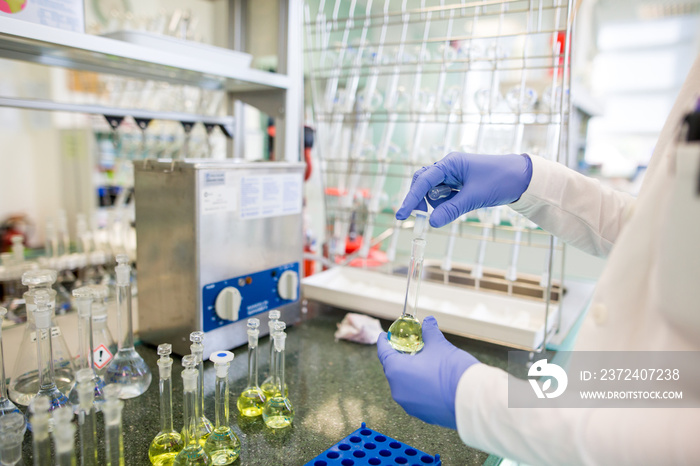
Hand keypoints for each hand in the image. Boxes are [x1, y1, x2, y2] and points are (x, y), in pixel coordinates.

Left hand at [377, 316, 478, 428]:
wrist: (471, 399)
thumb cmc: (452, 370)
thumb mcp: (439, 345)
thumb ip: (429, 332)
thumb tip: (428, 322)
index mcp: (396, 371)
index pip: (383, 352)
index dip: (384, 342)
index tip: (384, 336)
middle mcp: (398, 390)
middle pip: (393, 369)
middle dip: (400, 357)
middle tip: (409, 347)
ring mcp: (409, 404)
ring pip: (404, 384)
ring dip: (410, 373)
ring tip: (423, 363)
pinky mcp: (422, 414)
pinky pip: (415, 397)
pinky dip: (419, 387)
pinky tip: (431, 380)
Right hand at [396, 152, 532, 227]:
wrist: (522, 177)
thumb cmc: (500, 180)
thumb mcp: (475, 197)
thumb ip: (452, 210)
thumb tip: (431, 223)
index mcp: (450, 164)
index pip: (424, 181)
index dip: (411, 198)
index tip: (402, 215)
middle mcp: (448, 167)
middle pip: (423, 184)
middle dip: (421, 200)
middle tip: (422, 217)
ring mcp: (453, 175)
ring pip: (433, 192)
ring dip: (439, 204)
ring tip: (460, 205)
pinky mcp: (458, 184)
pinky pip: (444, 196)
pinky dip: (447, 204)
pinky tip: (462, 204)